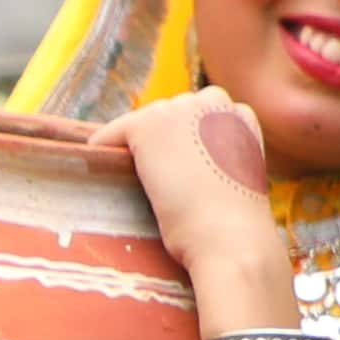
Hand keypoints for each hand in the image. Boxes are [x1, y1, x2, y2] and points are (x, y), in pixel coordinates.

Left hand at [99, 90, 291, 311]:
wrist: (229, 237)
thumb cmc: (233, 226)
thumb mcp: (230, 180)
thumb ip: (213, 159)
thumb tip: (180, 162)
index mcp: (241, 115)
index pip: (198, 116)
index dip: (183, 143)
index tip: (173, 167)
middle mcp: (213, 102)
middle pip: (170, 114)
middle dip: (160, 141)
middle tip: (150, 176)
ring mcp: (179, 110)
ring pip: (145, 123)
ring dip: (137, 145)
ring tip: (131, 177)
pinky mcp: (148, 126)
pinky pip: (115, 132)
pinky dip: (103, 148)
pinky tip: (98, 166)